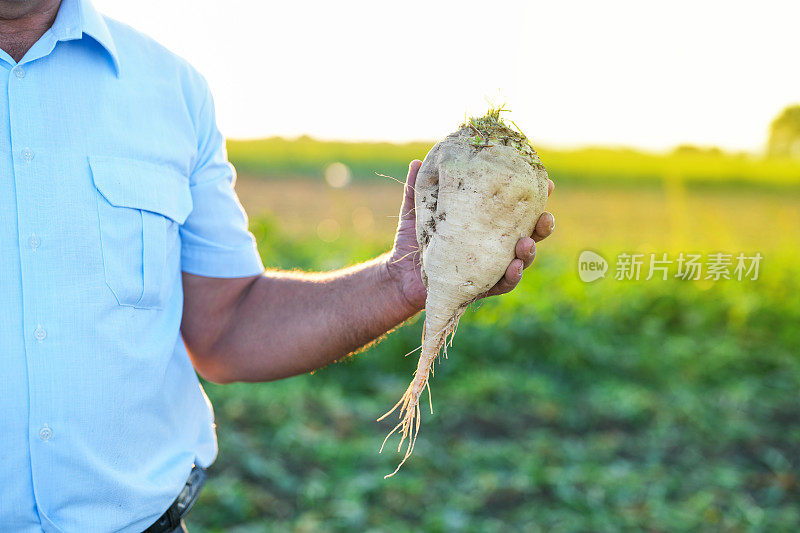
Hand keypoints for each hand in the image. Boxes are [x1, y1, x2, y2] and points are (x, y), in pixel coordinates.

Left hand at [386, 159, 554, 311]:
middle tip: (546, 217)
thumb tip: (417, 162)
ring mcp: (490, 266)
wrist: (398, 275)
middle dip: (542, 226)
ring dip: (529, 252)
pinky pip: (502, 284)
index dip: (535, 198)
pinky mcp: (480, 286)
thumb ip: (418, 189)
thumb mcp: (416, 211)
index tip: (547, 183)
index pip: (516, 209)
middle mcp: (493, 244)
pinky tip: (514, 267)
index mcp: (485, 222)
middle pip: (529, 234)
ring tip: (526, 244)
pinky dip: (511, 277)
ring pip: (521, 260)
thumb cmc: (412, 240)